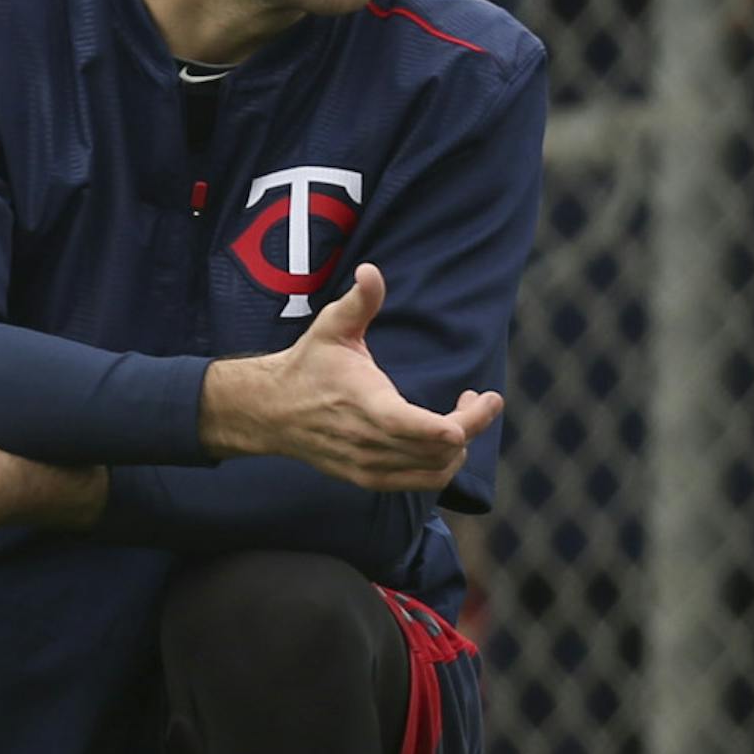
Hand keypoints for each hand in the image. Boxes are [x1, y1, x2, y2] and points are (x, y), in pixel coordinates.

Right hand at [198, 263, 502, 490]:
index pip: (416, 427)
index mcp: (366, 404)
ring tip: (461, 416)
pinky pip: (423, 482)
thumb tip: (370, 271)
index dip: (454, 425)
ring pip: (437, 470)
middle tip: (479, 399)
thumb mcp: (331, 326)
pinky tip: (443, 438)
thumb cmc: (309, 364)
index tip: (482, 405)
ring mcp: (369, 466)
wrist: (271, 412)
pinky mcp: (370, 479)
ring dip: (460, 445)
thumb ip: (359, 302)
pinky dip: (443, 464)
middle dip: (471, 424)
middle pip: (440, 450)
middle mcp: (369, 442)